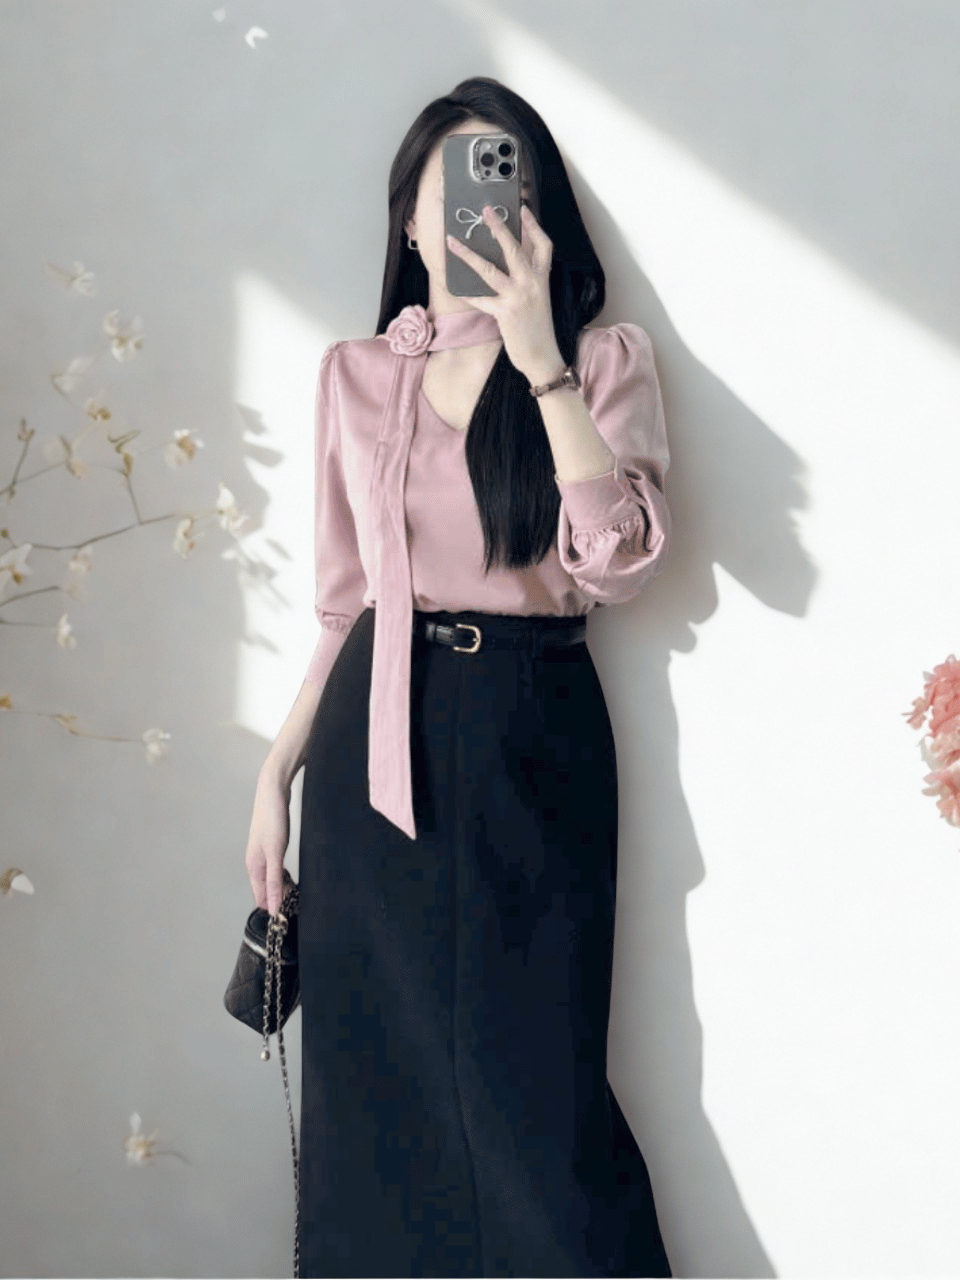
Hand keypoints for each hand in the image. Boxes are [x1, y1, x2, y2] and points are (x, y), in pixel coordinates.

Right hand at [245, 774, 290, 916]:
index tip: (289, 917)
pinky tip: (293, 877)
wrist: (273, 791)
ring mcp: (264, 854)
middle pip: (266, 890)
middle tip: (299, 904)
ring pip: (272, 879)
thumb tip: (273, 907)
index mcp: (253, 867)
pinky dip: (284, 875)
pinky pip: (277, 868)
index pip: (261, 898)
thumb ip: (273, 881)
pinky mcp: (272, 845)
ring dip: (283, 887)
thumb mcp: (275, 854)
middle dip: (280, 899)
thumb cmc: (272, 819)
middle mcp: (256, 862)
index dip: (274, 909)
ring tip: (299, 893)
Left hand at [445, 204, 564, 384]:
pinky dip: (466, 292)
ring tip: (452, 242)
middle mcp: (532, 284)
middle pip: (514, 248)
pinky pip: (480, 298)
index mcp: (542, 278)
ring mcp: (518, 297)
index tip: (523, 209)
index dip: (534, 226)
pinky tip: (453, 285)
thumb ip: (528, 278)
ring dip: (468, 255)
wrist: (543, 357)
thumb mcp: (539, 298)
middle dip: (499, 227)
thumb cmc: (538, 328)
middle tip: (486, 210)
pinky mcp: (504, 313)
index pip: (543, 245)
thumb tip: (511, 261)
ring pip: (489, 269)